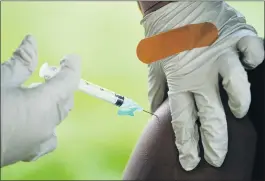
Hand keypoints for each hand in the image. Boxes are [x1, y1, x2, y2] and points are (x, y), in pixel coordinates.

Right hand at [1, 35, 80, 166]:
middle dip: (63, 85)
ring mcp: (40, 141)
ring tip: (42, 94)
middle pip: (66, 100)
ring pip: (58, 117)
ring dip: (56, 103)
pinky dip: (47, 125)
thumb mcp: (1, 80)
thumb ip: (21, 61)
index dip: (72, 67)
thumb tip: (32, 42)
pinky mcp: (30, 152)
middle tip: (51, 73)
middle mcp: (48, 124)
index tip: (71, 58)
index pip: (68, 82)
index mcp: (44, 105)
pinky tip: (37, 121)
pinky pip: (48, 138)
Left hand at [146, 2, 263, 170]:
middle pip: (212, 117)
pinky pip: (254, 54)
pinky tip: (250, 67)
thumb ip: (158, 90)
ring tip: (239, 112)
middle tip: (216, 159)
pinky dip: (255, 62)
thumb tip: (156, 109)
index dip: (188, 146)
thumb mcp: (156, 67)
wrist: (172, 5)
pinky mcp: (237, 37)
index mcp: (180, 81)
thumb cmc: (163, 38)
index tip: (191, 162)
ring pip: (238, 89)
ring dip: (240, 104)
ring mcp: (222, 55)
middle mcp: (202, 73)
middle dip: (215, 144)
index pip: (184, 122)